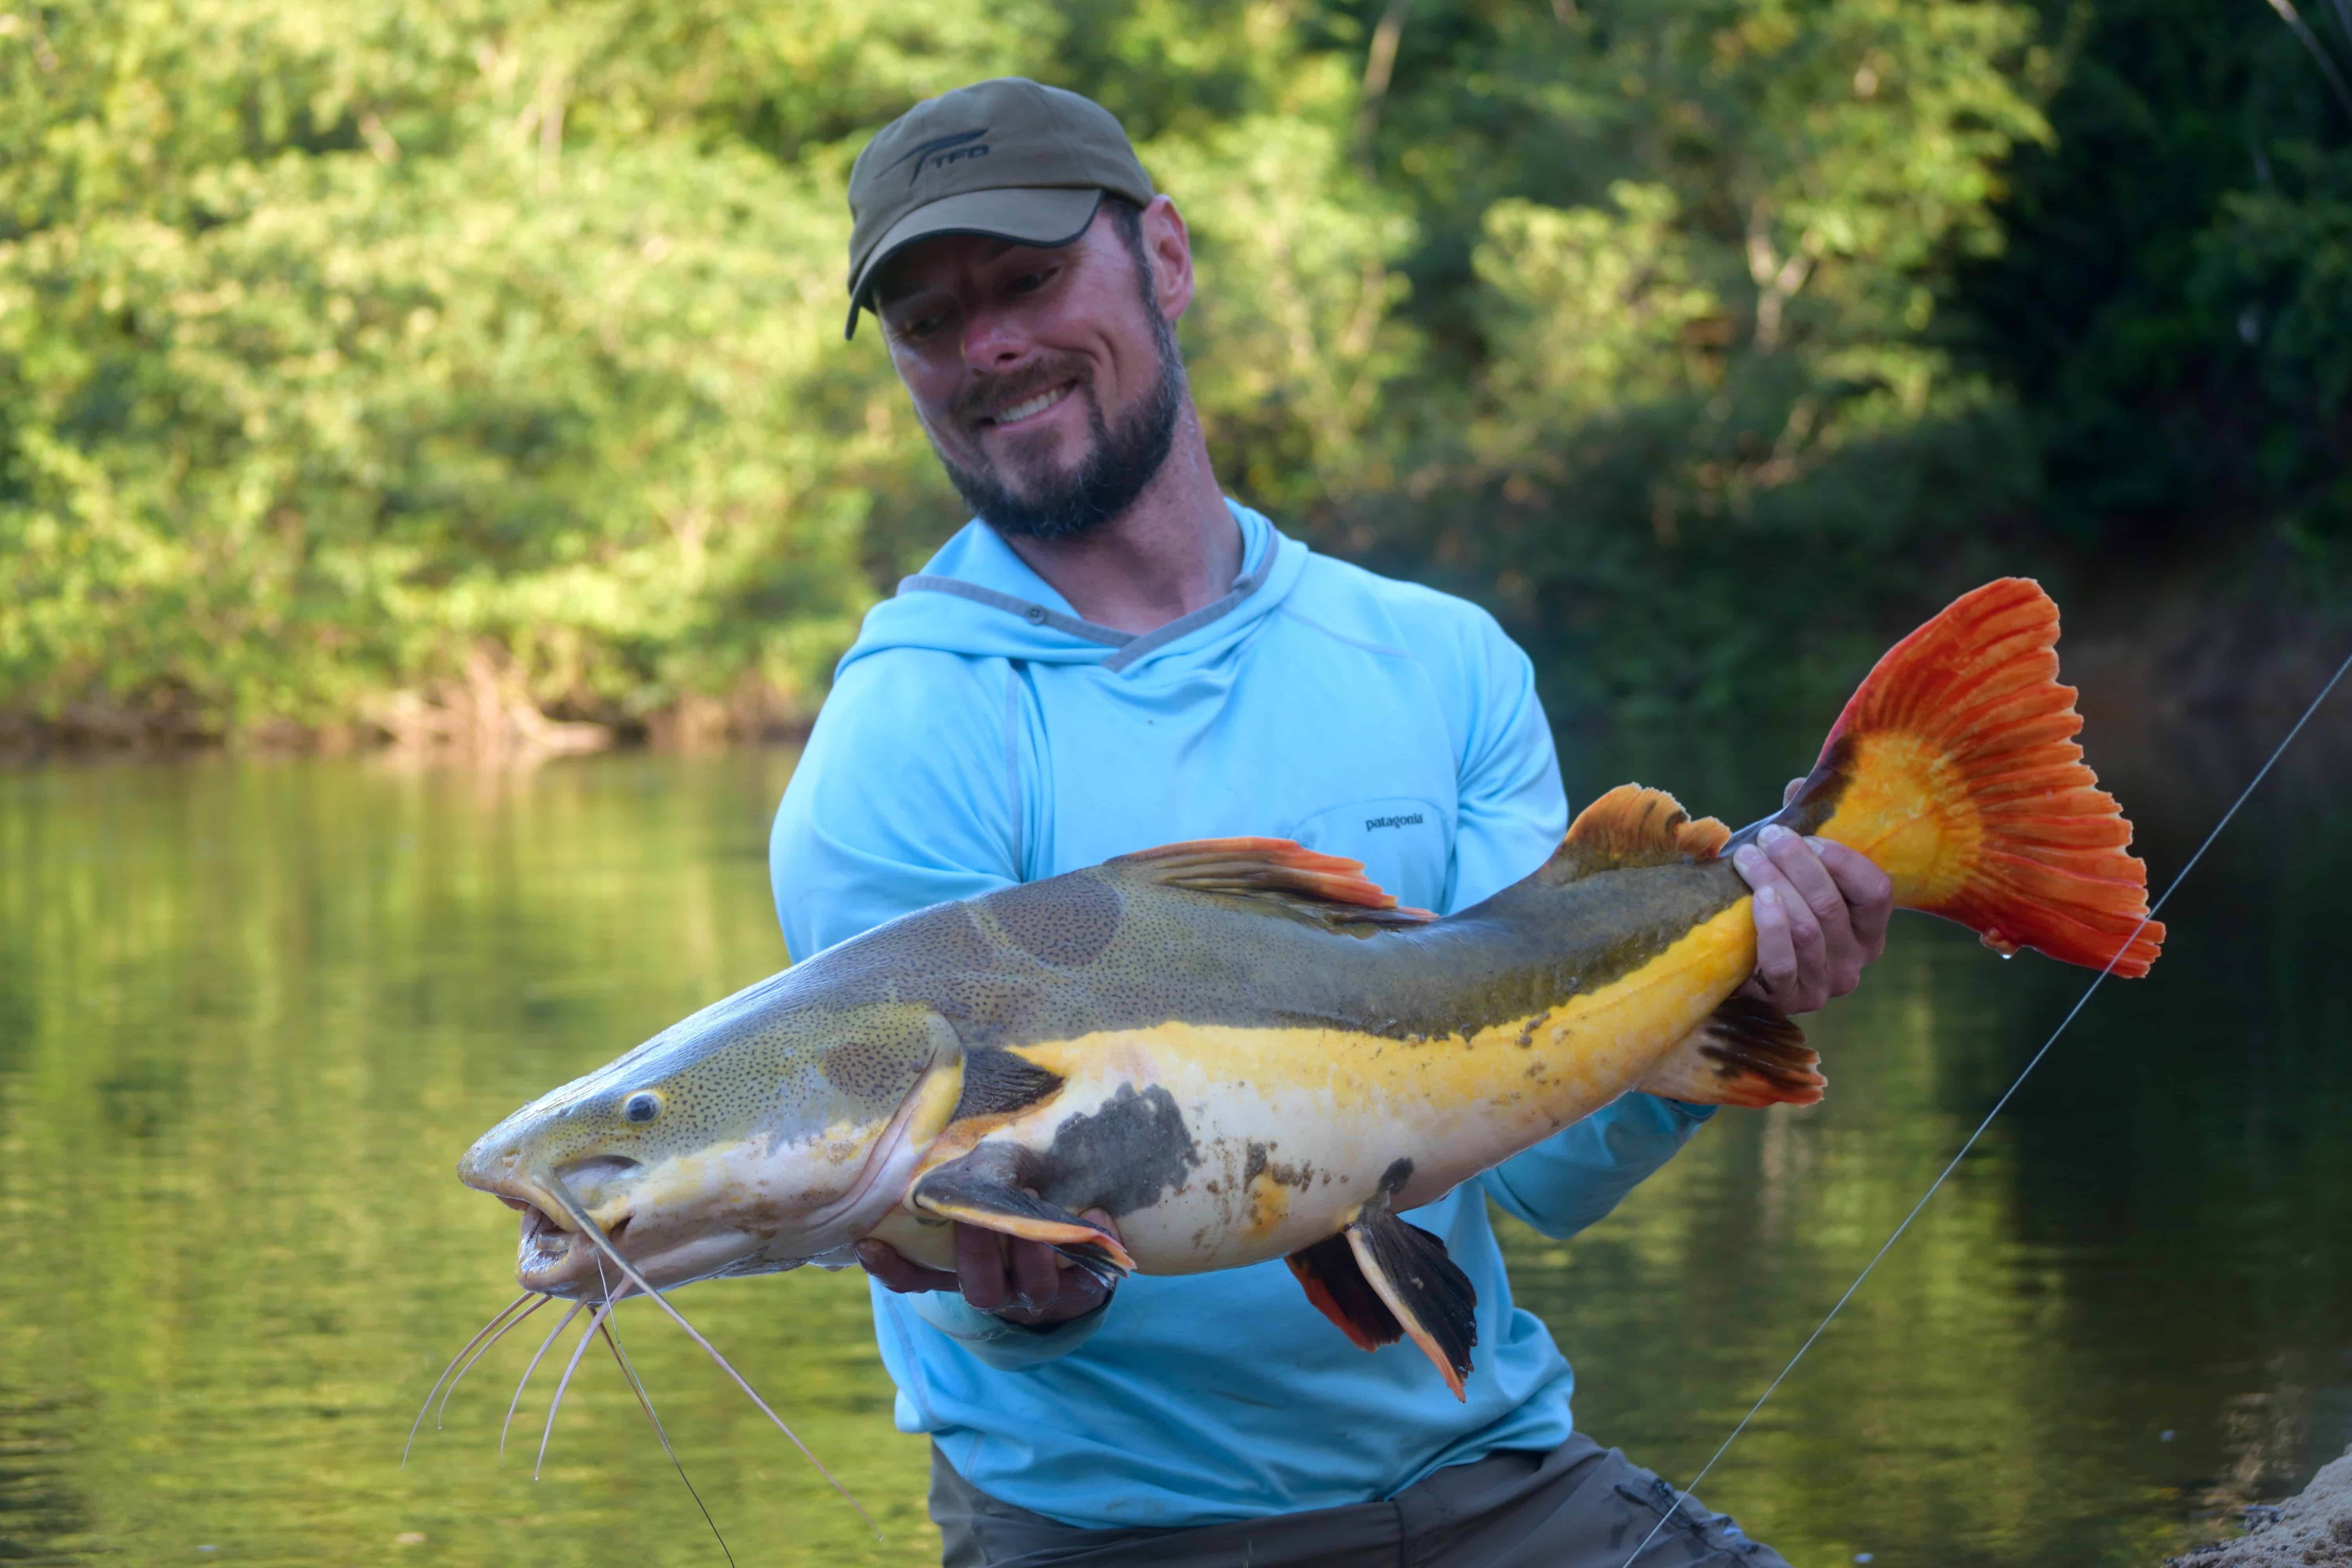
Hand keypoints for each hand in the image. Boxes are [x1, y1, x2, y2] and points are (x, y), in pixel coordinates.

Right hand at [855, 1210, 1120, 1327]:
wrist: (1072, 1262)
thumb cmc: (1010, 1219)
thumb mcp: (977, 1202)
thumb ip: (954, 1185)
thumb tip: (916, 1151)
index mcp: (960, 1272)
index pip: (915, 1279)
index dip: (893, 1268)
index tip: (869, 1243)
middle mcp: (996, 1288)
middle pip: (979, 1288)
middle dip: (977, 1249)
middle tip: (977, 1211)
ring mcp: (1039, 1293)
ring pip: (1034, 1288)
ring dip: (1036, 1250)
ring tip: (1041, 1202)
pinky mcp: (1083, 1289)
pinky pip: (1088, 1277)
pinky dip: (1095, 1242)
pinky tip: (1102, 1214)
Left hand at [1729, 781, 1892, 1013]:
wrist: (1735, 960)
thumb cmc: (1775, 904)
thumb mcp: (1794, 868)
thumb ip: (1803, 829)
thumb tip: (1797, 787)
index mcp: (1870, 926)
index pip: (1876, 891)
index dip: (1843, 860)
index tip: (1808, 836)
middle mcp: (1855, 959)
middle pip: (1831, 905)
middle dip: (1796, 864)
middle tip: (1766, 837)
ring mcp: (1824, 984)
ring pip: (1806, 929)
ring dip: (1773, 885)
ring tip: (1748, 857)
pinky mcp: (1789, 1000)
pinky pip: (1781, 964)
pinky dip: (1769, 928)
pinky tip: (1755, 898)